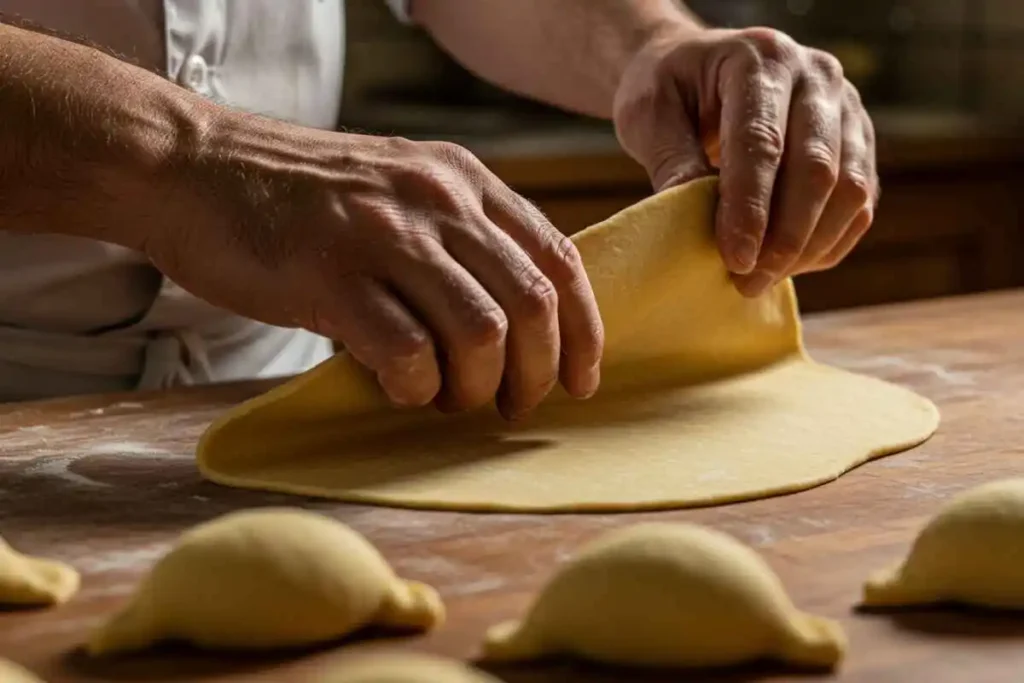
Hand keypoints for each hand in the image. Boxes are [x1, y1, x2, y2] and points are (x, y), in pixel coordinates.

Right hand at [147, 120, 603, 418]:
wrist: (193, 168)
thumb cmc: (300, 195)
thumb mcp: (399, 186)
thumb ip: (458, 237)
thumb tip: (513, 326)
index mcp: (462, 178)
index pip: (557, 258)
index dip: (583, 330)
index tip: (581, 380)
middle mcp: (435, 199)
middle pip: (532, 303)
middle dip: (538, 373)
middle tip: (514, 406)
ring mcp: (382, 235)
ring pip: (480, 333)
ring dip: (476, 387)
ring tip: (449, 399)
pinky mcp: (329, 276)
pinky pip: (407, 353)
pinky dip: (415, 387)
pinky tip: (397, 386)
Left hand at [613, 26, 878, 295]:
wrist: (698, 70)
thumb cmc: (669, 90)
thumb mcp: (649, 114)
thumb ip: (672, 161)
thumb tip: (689, 219)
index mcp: (761, 60)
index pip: (762, 142)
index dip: (750, 207)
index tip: (735, 260)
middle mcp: (816, 76)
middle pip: (817, 169)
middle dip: (783, 239)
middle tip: (747, 282)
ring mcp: (846, 108)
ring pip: (849, 191)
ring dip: (808, 247)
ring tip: (762, 280)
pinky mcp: (858, 142)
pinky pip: (860, 204)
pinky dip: (827, 243)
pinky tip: (788, 265)